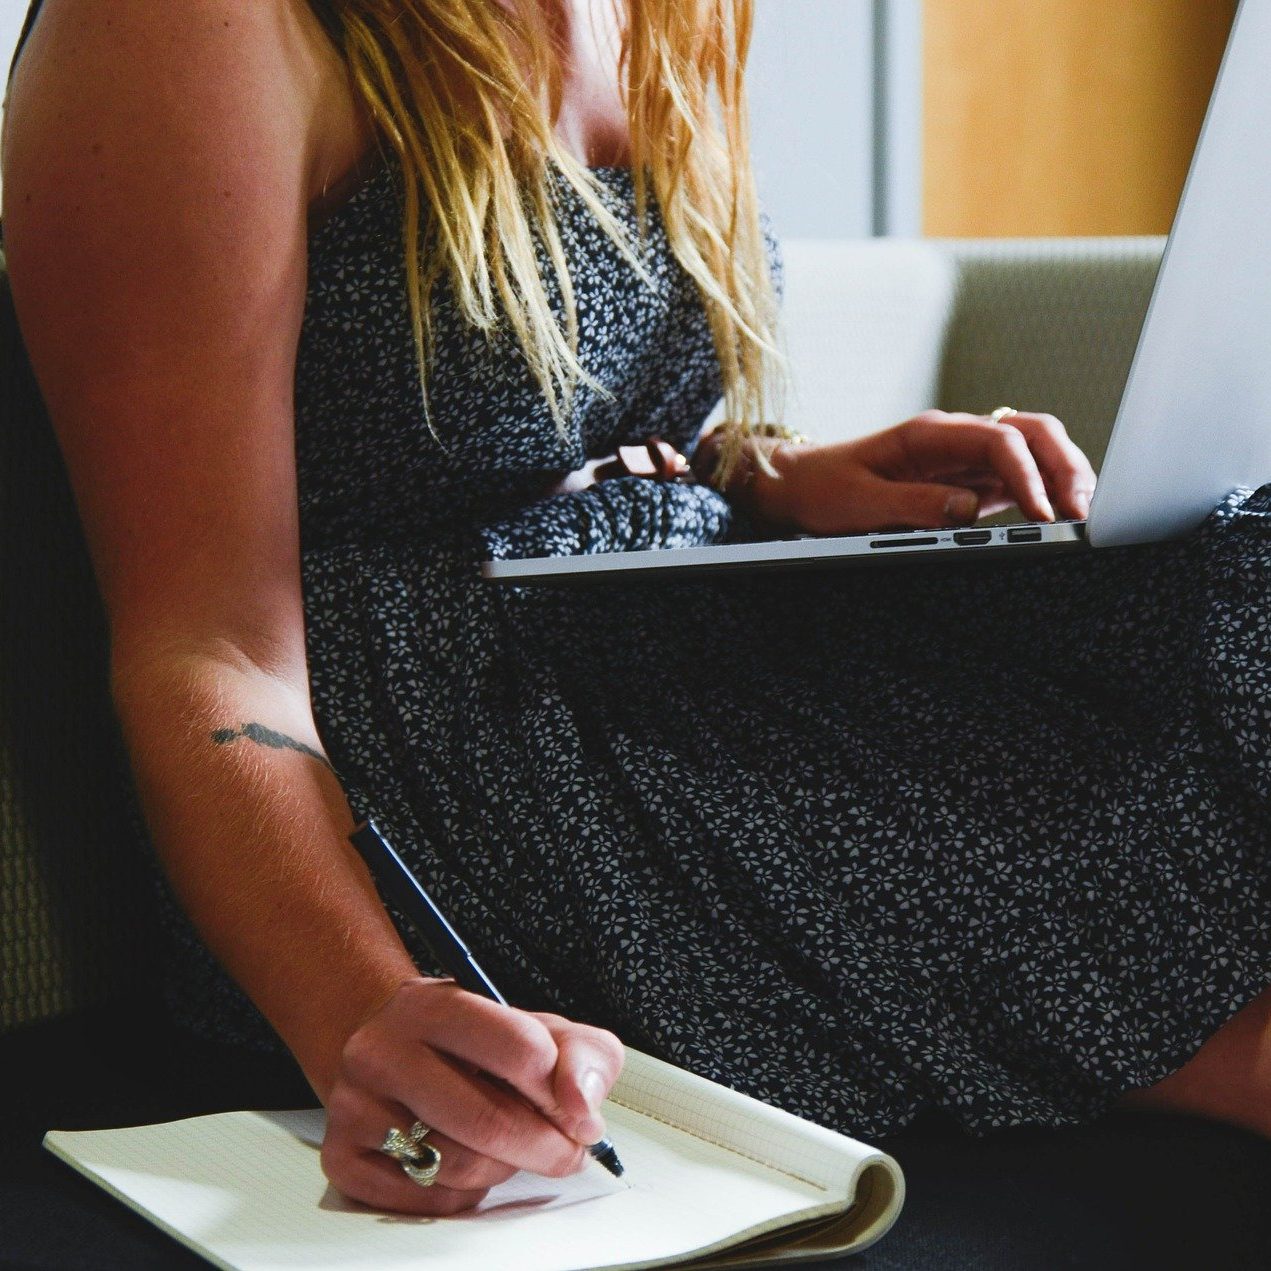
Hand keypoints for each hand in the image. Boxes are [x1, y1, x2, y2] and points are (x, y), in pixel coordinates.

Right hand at [321, 977, 624, 1214]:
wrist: (390, 1050)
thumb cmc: (474, 1045)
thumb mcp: (537, 1028)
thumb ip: (581, 1054)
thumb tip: (582, 1105)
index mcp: (434, 1004)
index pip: (519, 1049)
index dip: (561, 1091)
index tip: (573, 1108)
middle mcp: (383, 1050)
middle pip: (489, 1121)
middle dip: (545, 1146)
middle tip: (565, 1150)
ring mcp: (356, 1105)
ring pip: (459, 1165)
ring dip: (503, 1167)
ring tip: (507, 1145)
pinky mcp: (344, 1158)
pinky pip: (427, 1199)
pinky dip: (464, 1192)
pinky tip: (465, 1160)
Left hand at [781, 410, 1097, 535]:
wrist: (802, 486)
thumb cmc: (826, 489)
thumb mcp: (860, 503)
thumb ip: (913, 504)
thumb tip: (966, 512)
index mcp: (931, 434)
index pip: (999, 439)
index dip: (1027, 473)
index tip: (1042, 512)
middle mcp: (957, 440)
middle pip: (1032, 433)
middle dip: (1065, 465)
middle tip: (1084, 511)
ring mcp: (967, 460)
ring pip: (1035, 454)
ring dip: (1063, 478)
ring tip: (1082, 517)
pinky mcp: (970, 485)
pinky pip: (1020, 481)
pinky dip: (1046, 496)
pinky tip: (1059, 520)